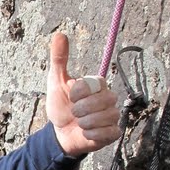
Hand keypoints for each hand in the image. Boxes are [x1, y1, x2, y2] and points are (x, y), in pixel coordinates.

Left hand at [47, 31, 119, 155]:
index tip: (70, 97)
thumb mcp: (56, 81)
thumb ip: (59, 58)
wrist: (60, 133)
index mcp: (98, 85)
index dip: (80, 92)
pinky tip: (86, 133)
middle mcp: (109, 98)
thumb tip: (59, 34)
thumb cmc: (61, 106)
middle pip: (104, 100)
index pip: (96, 83)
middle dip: (82, 109)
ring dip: (86, 123)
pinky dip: (92, 135)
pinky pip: (107, 133)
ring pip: (105, 117)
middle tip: (74, 112)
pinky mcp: (113, 133)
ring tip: (80, 123)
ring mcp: (113, 116)